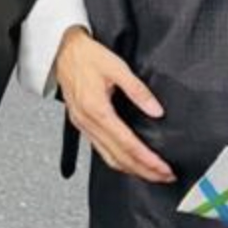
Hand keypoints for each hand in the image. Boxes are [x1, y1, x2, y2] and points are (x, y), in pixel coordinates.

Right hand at [52, 29, 172, 182]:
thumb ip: (138, 90)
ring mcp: (83, 125)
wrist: (62, 50)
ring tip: (151, 173)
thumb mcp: (117, 67)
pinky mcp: (81, 123)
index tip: (164, 168)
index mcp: (97, 109)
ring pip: (108, 157)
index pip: (127, 144)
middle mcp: (88, 121)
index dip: (147, 160)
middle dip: (144, 171)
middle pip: (118, 157)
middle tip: (165, 177)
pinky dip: (117, 160)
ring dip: (131, 169)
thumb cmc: (85, 56)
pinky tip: (128, 161)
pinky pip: (100, 150)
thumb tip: (156, 110)